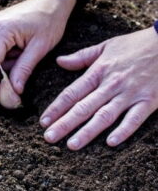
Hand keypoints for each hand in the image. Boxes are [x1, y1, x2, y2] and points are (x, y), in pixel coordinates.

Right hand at [0, 0, 75, 102]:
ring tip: (22, 68)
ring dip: (2, 69)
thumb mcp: (40, 48)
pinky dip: (4, 61)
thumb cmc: (50, 21)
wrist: (53, 1)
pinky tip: (19, 58)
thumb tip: (15, 91)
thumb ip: (24, 69)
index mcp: (1, 30)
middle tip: (8, 95)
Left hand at [41, 26, 157, 149]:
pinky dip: (124, 130)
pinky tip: (111, 143)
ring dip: (88, 131)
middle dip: (65, 124)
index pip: (72, 93)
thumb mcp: (105, 46)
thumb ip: (81, 56)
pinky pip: (135, 119)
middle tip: (49, 138)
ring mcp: (130, 94)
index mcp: (98, 71)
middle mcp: (111, 84)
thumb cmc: (135, 45)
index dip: (56, 108)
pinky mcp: (149, 101)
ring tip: (72, 145)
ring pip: (105, 115)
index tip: (43, 121)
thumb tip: (59, 61)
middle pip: (83, 107)